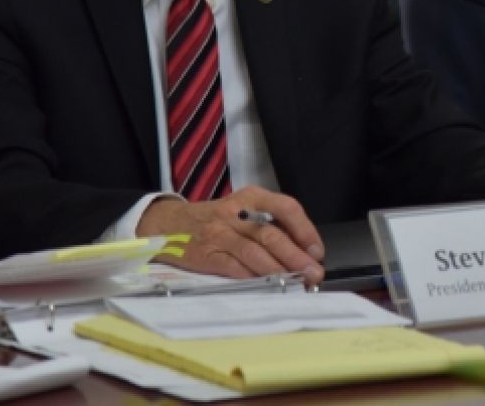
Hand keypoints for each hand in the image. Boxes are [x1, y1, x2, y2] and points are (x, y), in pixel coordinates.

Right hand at [136, 185, 326, 285]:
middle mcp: (235, 213)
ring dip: (278, 270)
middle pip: (271, 234)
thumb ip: (268, 225)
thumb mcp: (241, 210)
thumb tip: (302, 251)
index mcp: (250, 197)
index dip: (304, 229)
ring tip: (296, 282)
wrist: (167, 224)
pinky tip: (267, 286)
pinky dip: (252, 278)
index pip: (285, 207)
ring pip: (254, 252)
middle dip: (296, 256)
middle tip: (313, 273)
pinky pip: (233, 267)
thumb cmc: (214, 219)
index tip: (317, 250)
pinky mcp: (206, 255)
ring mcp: (218, 234)